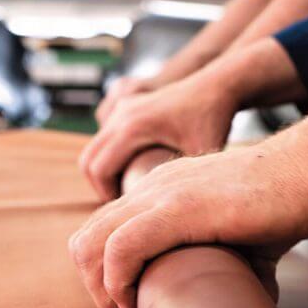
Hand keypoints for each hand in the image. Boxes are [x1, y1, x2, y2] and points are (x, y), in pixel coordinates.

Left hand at [68, 140, 307, 307]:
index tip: (133, 298)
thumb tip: (254, 293)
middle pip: (87, 236)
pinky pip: (122, 247)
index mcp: (165, 189)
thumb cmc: (289, 200)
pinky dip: (118, 281)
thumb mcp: (247, 232)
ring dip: (101, 287)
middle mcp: (154, 187)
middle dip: (94, 284)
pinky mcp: (179, 209)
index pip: (106, 228)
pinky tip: (138, 299)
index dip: (107, 270)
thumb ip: (238, 258)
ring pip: (93, 242)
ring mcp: (163, 195)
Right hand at [79, 75, 237, 200]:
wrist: (218, 85)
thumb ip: (185, 184)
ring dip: (104, 171)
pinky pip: (106, 135)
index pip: (99, 170)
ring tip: (130, 191)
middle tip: (123, 209)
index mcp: (133, 127)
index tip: (126, 215)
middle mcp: (121, 114)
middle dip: (101, 187)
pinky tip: (136, 168)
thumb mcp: (200, 154)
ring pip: (94, 147)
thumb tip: (176, 222)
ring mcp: (122, 106)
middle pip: (88, 159)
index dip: (107, 197)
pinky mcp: (127, 103)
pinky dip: (110, 154)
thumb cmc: (214, 119)